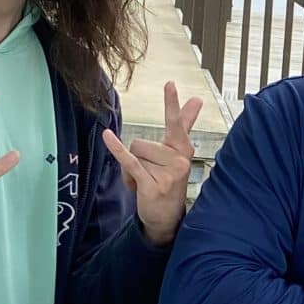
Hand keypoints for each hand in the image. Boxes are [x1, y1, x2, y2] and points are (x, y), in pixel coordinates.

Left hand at [104, 83, 202, 246]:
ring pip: (134, 154)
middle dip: (139, 158)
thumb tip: (197, 100)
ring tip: (144, 183)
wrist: (166, 219)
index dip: (172, 104)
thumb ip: (185, 125)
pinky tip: (107, 136)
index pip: (177, 124)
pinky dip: (117, 150)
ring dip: (131, 170)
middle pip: (142, 142)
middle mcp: (178, 160)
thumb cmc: (169, 182)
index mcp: (184, 150)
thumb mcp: (178, 154)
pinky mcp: (151, 184)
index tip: (169, 84)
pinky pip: (129, 161)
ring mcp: (166, 173)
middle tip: (150, 174)